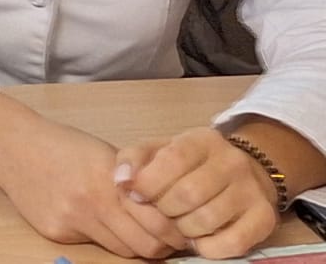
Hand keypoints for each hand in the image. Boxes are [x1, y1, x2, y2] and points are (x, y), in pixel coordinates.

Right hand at [0, 115, 189, 258]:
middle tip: (167, 240)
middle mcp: (92, 202)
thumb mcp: (105, 154)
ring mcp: (72, 220)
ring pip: (121, 250)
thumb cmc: (63, 144)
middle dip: (161, 247)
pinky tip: (94, 220)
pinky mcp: (56, 232)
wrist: (11, 145)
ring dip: (134, 245)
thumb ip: (133, 182)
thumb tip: (167, 210)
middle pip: (144, 246)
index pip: (158, 222)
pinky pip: (92, 244)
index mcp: (110, 178)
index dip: (175, 232)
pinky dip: (101, 237)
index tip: (183, 231)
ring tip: (135, 232)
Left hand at [115, 127, 280, 259]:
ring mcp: (253, 190)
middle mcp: (232, 162)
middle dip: (164, 210)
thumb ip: (133, 160)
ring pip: (207, 220)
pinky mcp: (265, 218)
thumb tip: (122, 181)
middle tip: (159, 213)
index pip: (173, 160)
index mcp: (202, 140)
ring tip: (177, 224)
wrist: (244, 172)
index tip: (137, 195)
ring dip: (183, 230)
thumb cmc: (190, 164)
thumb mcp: (159, 151)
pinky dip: (208, 248)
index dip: (149, 182)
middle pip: (188, 194)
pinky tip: (198, 239)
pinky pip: (233, 243)